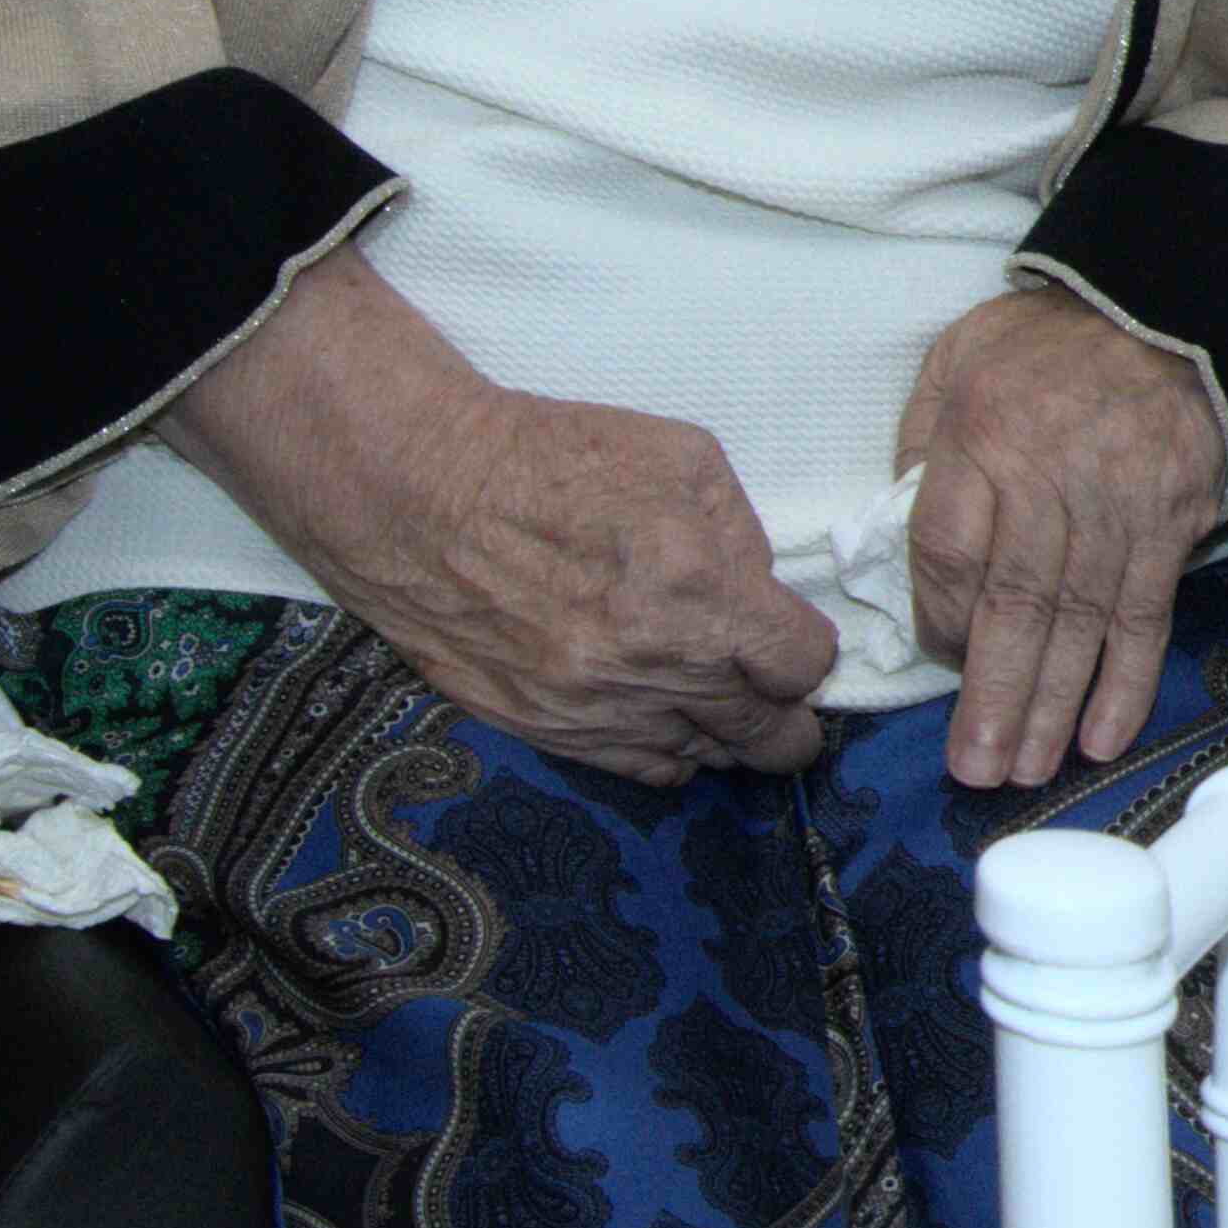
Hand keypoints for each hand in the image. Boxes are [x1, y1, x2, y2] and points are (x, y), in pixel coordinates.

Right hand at [170, 248, 835, 783]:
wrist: (420, 496)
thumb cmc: (553, 458)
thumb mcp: (684, 459)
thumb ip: (743, 532)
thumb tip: (760, 592)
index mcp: (699, 595)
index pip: (801, 666)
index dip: (807, 652)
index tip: (793, 638)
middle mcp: (651, 669)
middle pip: (762, 733)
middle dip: (787, 716)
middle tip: (786, 700)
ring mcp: (594, 709)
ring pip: (702, 758)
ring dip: (726, 736)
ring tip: (729, 707)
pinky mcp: (545, 730)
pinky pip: (639, 769)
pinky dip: (668, 749)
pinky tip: (669, 718)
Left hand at [900, 287, 1226, 790]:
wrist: (1166, 306)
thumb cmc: (1043, 344)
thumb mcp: (954, 360)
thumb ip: (921, 443)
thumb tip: (901, 529)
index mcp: (984, 433)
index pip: (951, 548)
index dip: (941, 618)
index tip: (941, 659)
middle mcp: (1053, 475)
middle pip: (1017, 602)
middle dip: (996, 695)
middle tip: (977, 770)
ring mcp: (1122, 502)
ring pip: (1083, 620)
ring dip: (1056, 703)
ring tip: (1029, 770)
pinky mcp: (1173, 521)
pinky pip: (1149, 612)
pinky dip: (1129, 679)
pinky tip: (1104, 735)